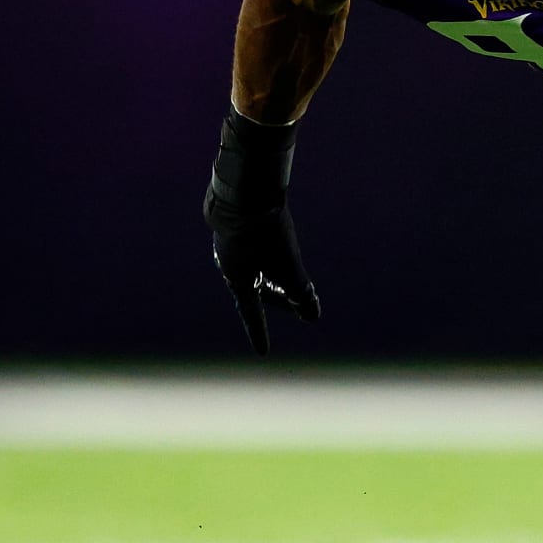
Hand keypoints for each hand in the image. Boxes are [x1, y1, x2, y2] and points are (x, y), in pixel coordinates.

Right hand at [205, 199, 319, 356]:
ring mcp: (230, 243)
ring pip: (254, 268)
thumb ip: (301, 291)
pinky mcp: (235, 224)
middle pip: (256, 290)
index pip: (252, 314)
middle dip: (278, 300)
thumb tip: (313, 316)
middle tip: (298, 306)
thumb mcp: (288, 265)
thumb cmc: (265, 233)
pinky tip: (270, 245)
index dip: (260, 332)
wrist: (244, 189)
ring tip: (286, 280)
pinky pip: (251, 248)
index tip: (264, 353)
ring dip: (272, 278)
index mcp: (238, 280)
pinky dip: (266, 256)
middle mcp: (229, 264)